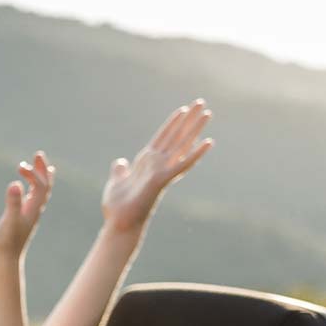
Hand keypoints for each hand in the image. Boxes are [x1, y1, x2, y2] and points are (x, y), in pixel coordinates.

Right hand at [0, 152, 53, 254]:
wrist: (5, 259)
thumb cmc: (6, 241)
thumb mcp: (8, 221)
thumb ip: (13, 203)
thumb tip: (15, 184)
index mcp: (34, 209)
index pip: (40, 186)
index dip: (34, 174)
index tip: (20, 168)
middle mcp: (35, 210)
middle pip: (45, 186)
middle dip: (42, 170)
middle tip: (38, 154)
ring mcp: (29, 214)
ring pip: (40, 192)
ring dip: (39, 177)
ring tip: (35, 166)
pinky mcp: (22, 218)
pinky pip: (32, 199)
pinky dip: (32, 188)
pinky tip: (26, 187)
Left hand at [101, 100, 214, 232]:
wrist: (119, 223)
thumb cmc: (118, 207)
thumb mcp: (116, 182)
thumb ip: (120, 171)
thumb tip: (120, 162)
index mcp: (146, 162)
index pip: (163, 137)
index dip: (172, 123)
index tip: (182, 109)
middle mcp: (158, 164)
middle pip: (176, 136)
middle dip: (188, 119)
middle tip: (201, 102)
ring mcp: (162, 171)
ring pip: (183, 145)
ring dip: (195, 129)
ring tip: (207, 113)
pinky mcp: (163, 180)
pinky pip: (183, 165)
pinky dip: (196, 154)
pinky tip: (209, 141)